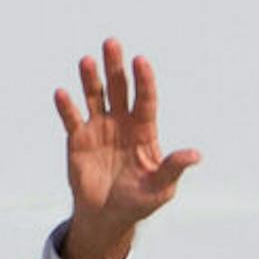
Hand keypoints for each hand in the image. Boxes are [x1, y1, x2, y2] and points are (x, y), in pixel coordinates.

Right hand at [52, 38, 200, 258]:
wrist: (108, 215)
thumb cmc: (139, 201)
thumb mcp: (161, 188)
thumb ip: (173, 168)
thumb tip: (196, 154)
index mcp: (144, 131)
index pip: (146, 100)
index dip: (144, 81)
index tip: (141, 61)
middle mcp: (122, 123)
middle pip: (120, 89)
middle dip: (116, 67)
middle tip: (112, 43)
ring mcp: (99, 128)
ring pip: (95, 96)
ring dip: (91, 79)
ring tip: (87, 61)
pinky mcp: (78, 138)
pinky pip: (72, 118)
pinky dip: (67, 107)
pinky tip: (63, 94)